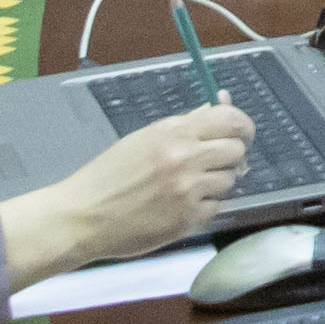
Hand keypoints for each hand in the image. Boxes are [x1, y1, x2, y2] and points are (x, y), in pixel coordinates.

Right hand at [9, 101, 254, 279]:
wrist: (82, 217)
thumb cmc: (109, 176)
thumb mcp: (145, 138)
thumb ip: (186, 123)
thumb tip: (220, 103)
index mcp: (174, 133)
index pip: (231, 120)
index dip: (242, 126)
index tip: (241, 133)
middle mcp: (185, 159)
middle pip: (238, 151)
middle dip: (231, 156)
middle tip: (213, 162)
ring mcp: (188, 191)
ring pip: (230, 181)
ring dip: (215, 183)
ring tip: (186, 186)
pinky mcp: (187, 220)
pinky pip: (216, 208)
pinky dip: (204, 207)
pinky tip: (179, 206)